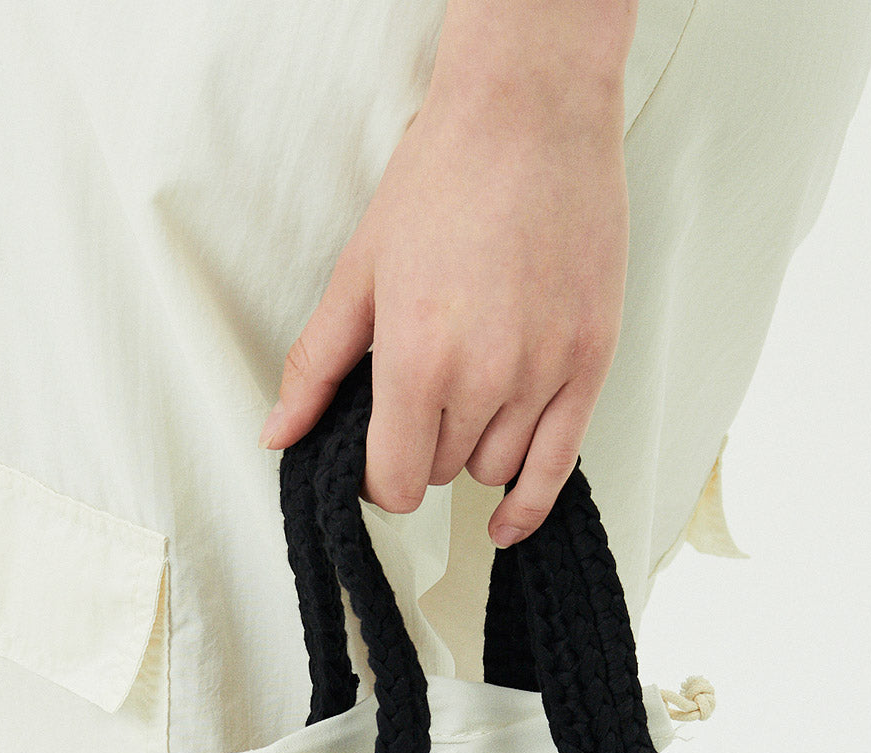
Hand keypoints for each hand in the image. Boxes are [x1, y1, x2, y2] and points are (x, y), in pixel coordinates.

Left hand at [259, 81, 629, 547]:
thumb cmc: (446, 177)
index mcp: (418, 361)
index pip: (394, 480)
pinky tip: (507, 520)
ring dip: (473, 450)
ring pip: (494, 468)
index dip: (378, 479)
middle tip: (424, 396)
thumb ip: (318, 365)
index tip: (377, 460)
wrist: (531, 115)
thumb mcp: (360, 272)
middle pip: (443, 472)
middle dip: (424, 447)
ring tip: (467, 397)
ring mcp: (544, 375)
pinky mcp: (590, 363)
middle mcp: (485, 380)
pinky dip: (529, 503)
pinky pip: (558, 465)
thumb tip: (279, 434)